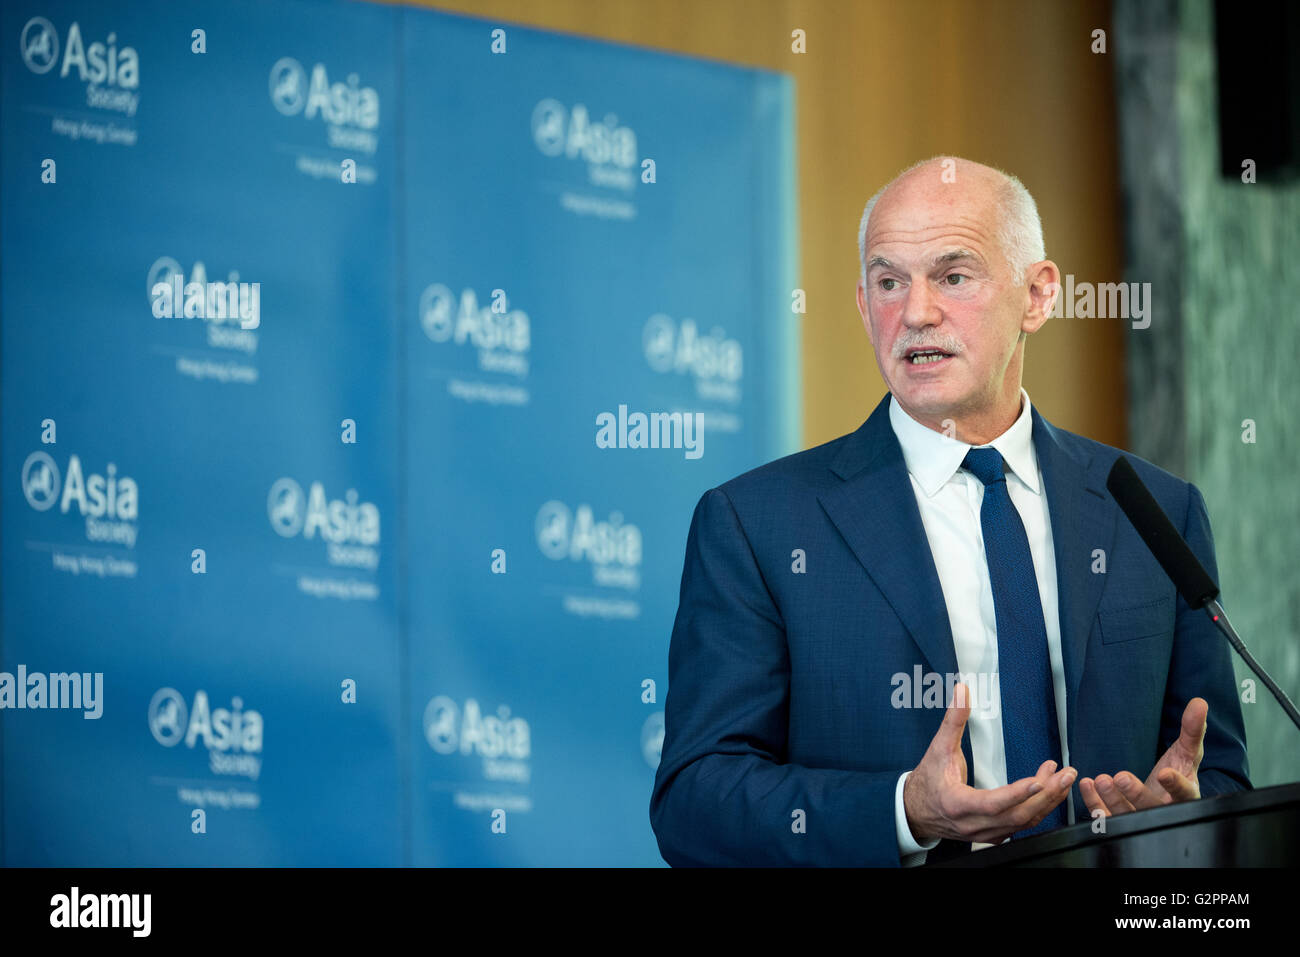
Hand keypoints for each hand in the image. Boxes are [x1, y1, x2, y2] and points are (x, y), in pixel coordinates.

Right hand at [904, 682, 1075, 843]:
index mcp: (957, 804)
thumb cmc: (927, 780)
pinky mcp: (992, 835)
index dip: (1017, 793)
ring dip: (1047, 802)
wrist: (915, 810)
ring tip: (1063, 780)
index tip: (1039, 780)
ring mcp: (984, 834)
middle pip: (1016, 815)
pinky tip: (1049, 794)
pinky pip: (1020, 827)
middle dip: (1045, 795)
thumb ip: (953, 720)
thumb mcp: (938, 748)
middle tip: (1065, 774)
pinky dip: (1038, 810)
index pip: (992, 803)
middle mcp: (972, 824)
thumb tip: (962, 691)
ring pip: (1023, 823)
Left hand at [1078, 697, 1205, 816]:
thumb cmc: (1177, 773)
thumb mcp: (1186, 753)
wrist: (1163, 798)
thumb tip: (1199, 702)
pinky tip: (1088, 785)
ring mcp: (1142, 819)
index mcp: (1185, 795)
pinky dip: (1095, 803)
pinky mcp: (1122, 822)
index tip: (1165, 773)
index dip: (1176, 785)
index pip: (1184, 793)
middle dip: (1136, 795)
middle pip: (1152, 809)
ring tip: (1101, 780)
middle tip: (1121, 777)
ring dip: (1111, 799)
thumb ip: (1192, 730)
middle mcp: (1165, 811)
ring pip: (1127, 816)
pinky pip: (1107, 817)